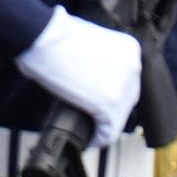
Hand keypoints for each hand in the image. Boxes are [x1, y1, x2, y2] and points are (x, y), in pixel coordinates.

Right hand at [17, 8, 145, 129]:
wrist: (43, 37)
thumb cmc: (56, 36)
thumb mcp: (91, 44)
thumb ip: (101, 63)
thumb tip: (93, 83)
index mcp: (130, 50)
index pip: (128, 82)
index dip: (113, 97)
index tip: (101, 106)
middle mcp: (133, 68)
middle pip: (127, 100)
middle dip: (110, 112)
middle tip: (94, 119)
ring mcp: (123, 87)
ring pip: (119, 118)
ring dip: (104, 126)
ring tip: (90, 132)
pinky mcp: (108, 104)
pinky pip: (108, 131)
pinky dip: (98, 139)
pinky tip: (88, 140)